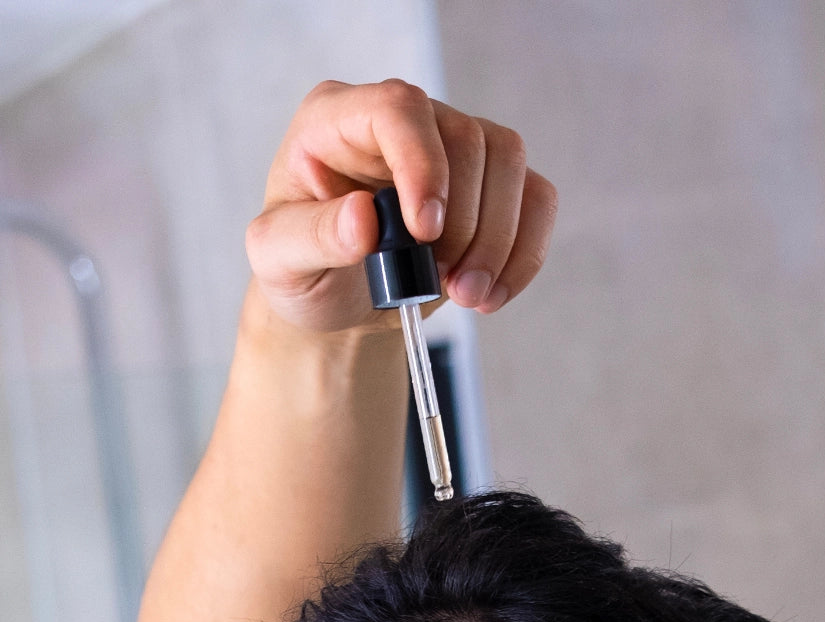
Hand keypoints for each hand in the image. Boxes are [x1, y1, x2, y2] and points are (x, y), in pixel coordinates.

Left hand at [245, 79, 557, 333]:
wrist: (340, 302)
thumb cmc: (306, 272)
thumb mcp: (281, 263)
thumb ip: (312, 238)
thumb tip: (364, 219)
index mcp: (337, 121)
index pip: (397, 108)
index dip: (422, 164)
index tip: (425, 233)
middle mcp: (401, 123)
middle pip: (467, 139)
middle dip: (466, 224)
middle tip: (447, 286)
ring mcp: (450, 149)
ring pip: (508, 163)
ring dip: (499, 240)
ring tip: (468, 295)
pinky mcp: (489, 185)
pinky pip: (535, 199)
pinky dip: (524, 253)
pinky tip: (494, 292)